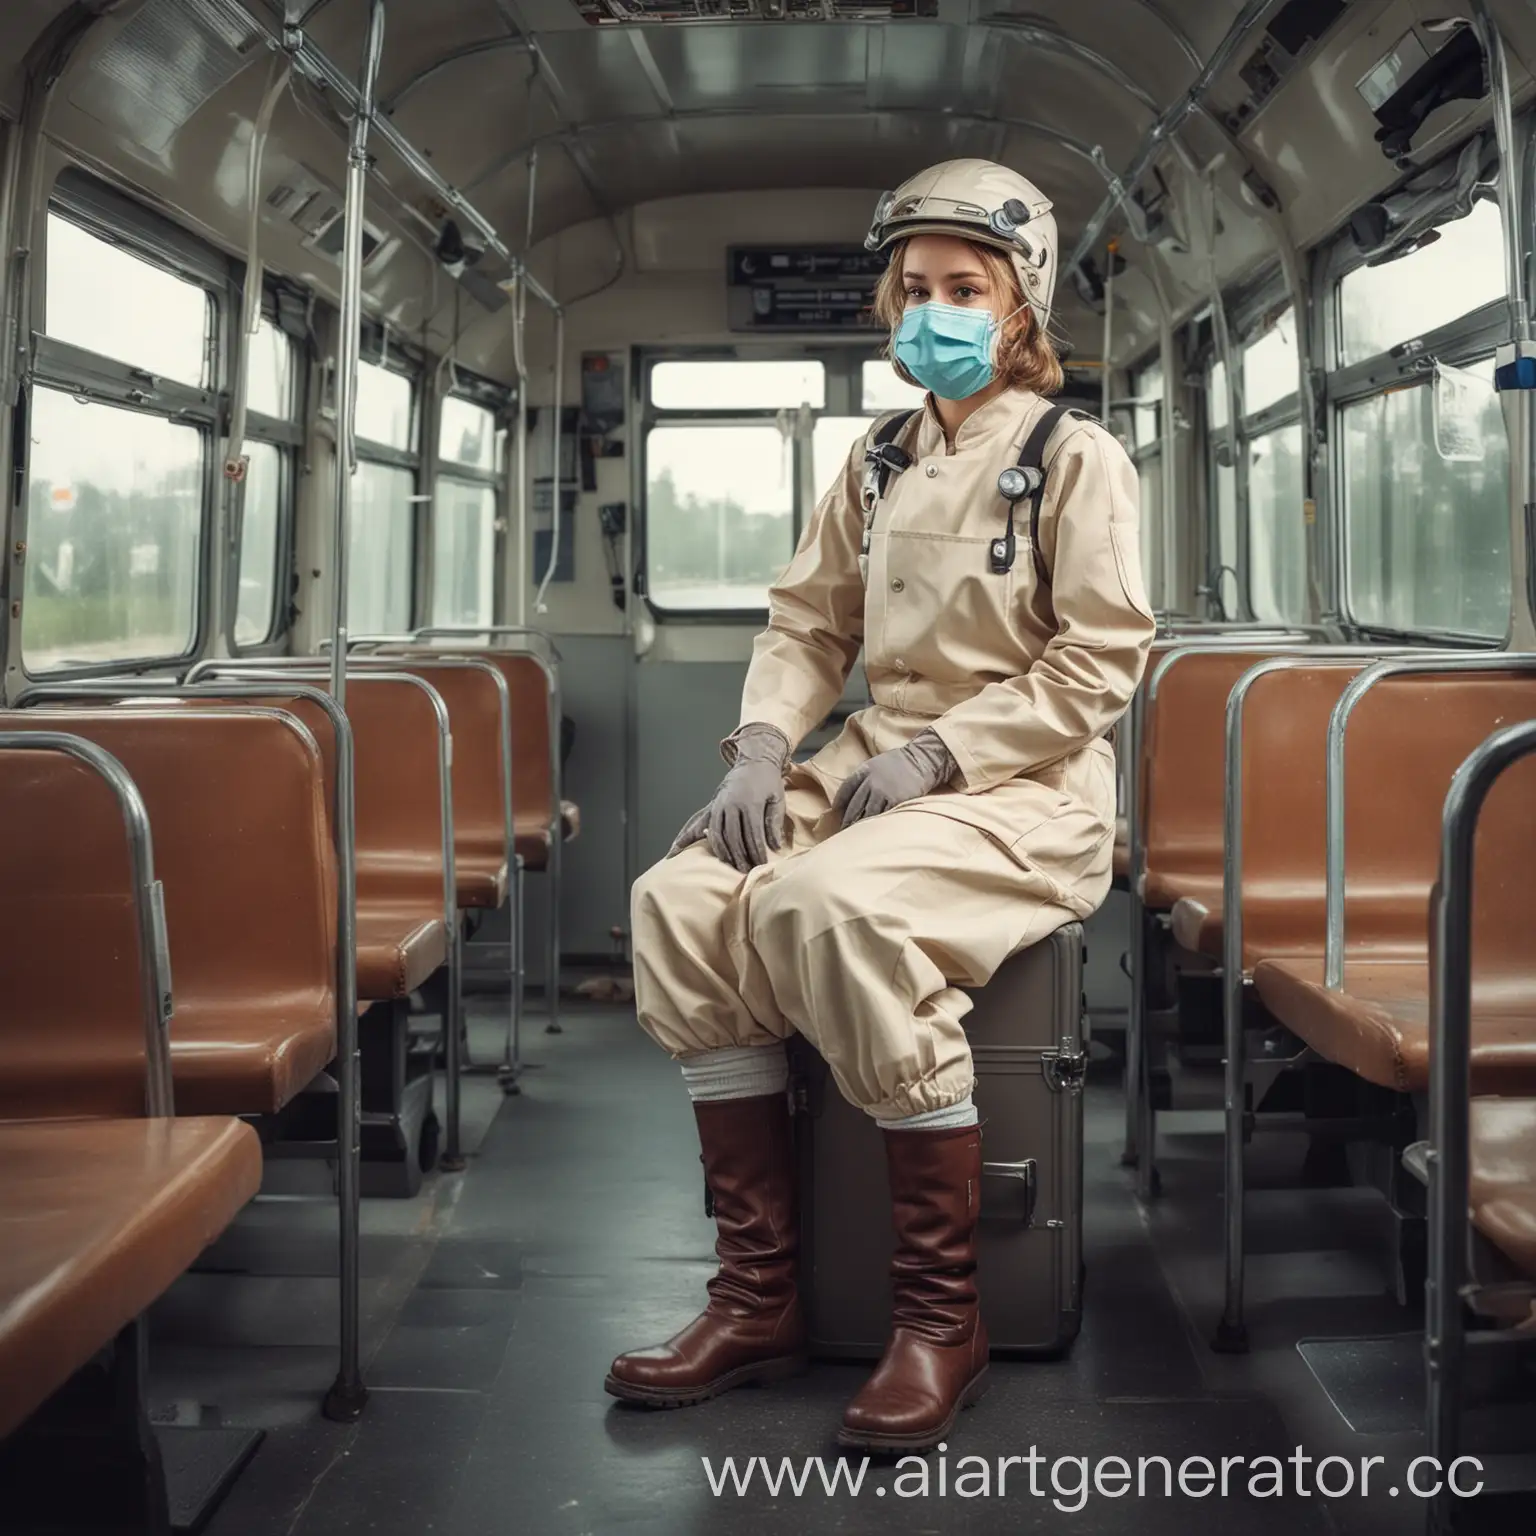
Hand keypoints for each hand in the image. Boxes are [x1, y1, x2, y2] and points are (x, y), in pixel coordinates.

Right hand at [668, 723, 789, 871]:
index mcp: (749, 803)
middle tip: (746, 870)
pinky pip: (696, 823)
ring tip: (729, 865)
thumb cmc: (767, 782)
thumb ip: (774, 822)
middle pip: (733, 837)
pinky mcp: (711, 806)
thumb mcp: (777, 799)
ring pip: (716, 834)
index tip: (761, 864)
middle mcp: (730, 805)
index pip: (752, 834)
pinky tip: (676, 851)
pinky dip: (686, 838)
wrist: (753, 761)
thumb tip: (775, 846)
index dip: (757, 851)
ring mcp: (718, 805)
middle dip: (740, 856)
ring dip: (722, 852)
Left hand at [833, 729, 955, 827]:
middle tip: (842, 831)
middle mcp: (870, 781)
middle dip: (847, 819)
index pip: (846, 788)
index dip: (840, 801)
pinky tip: (872, 832)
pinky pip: (882, 816)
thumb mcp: (877, 763)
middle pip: (854, 805)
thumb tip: (854, 792)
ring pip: (866, 813)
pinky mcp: (894, 801)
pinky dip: (876, 825)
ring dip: (859, 826)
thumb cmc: (900, 761)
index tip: (835, 812)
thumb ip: (865, 776)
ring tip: (855, 836)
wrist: (921, 760)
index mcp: (864, 770)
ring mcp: (882, 792)